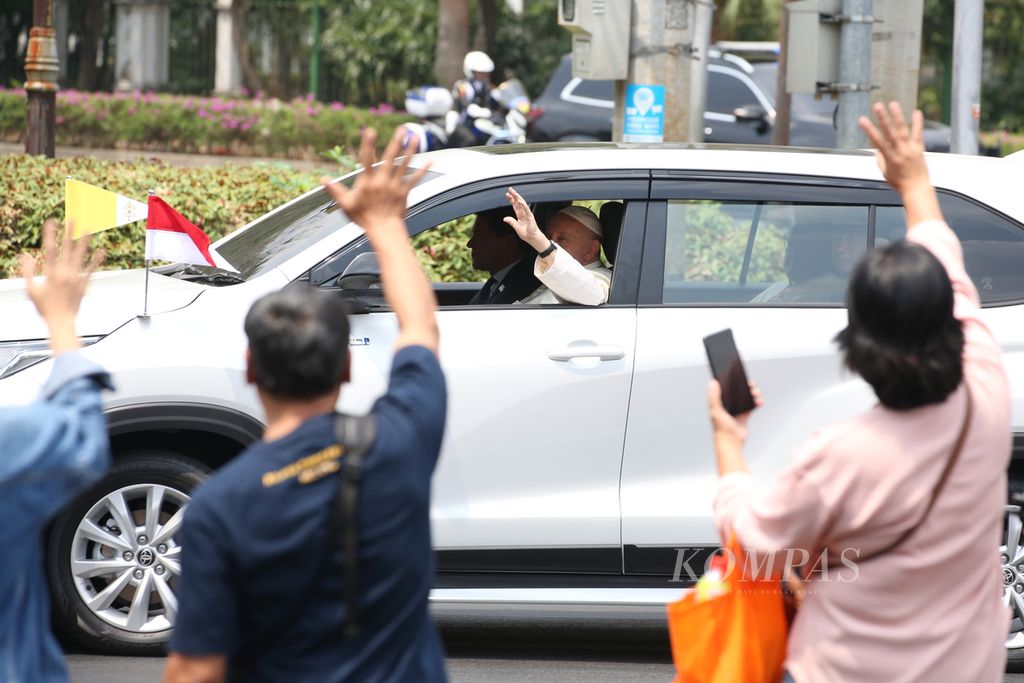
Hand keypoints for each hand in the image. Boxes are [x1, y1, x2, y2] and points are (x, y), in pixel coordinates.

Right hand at [19, 219, 104, 353]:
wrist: (61, 322)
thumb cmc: (44, 308)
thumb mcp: (30, 290)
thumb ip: (27, 272)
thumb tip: (25, 256)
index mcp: (50, 273)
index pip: (49, 249)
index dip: (50, 234)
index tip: (51, 221)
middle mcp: (64, 273)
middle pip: (67, 248)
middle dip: (69, 233)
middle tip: (73, 219)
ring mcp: (76, 278)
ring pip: (81, 256)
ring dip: (85, 242)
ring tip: (89, 229)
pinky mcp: (84, 285)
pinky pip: (91, 270)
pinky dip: (96, 260)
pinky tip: (101, 250)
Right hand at [320, 127, 429, 241]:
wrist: (383, 230)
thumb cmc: (363, 217)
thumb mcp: (346, 204)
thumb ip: (335, 190)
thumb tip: (321, 180)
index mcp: (367, 181)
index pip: (367, 159)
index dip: (368, 144)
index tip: (370, 131)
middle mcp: (382, 181)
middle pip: (390, 157)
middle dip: (396, 142)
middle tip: (402, 128)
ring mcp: (395, 186)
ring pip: (404, 164)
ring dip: (410, 150)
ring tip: (415, 137)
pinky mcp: (404, 192)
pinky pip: (414, 179)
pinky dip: (422, 170)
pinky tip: (430, 160)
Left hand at [504, 187, 547, 251]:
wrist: (532, 238)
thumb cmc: (526, 233)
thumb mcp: (516, 227)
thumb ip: (511, 222)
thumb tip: (505, 218)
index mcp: (520, 215)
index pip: (515, 205)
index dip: (511, 200)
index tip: (507, 194)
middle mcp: (524, 213)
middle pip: (518, 202)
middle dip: (514, 195)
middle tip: (510, 189)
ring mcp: (527, 214)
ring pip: (522, 204)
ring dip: (518, 197)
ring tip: (514, 192)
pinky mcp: (530, 216)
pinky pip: (526, 209)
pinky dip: (523, 205)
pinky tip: (519, 200)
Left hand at [707, 379, 762, 446]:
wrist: (731, 442)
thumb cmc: (721, 428)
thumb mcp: (715, 410)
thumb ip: (714, 396)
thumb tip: (712, 382)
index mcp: (719, 402)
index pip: (724, 387)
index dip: (730, 379)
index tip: (736, 372)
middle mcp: (727, 405)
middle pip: (737, 390)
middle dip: (744, 386)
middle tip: (750, 383)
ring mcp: (736, 409)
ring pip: (745, 397)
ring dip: (752, 393)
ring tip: (756, 393)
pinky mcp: (744, 415)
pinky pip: (752, 406)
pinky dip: (757, 402)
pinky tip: (759, 401)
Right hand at [858, 102, 929, 194]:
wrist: (916, 188)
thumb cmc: (900, 183)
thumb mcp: (885, 173)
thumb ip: (881, 159)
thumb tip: (878, 149)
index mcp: (889, 158)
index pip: (876, 141)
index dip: (868, 130)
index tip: (861, 120)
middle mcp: (900, 151)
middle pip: (890, 132)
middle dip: (882, 118)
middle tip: (877, 106)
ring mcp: (910, 148)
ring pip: (903, 130)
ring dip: (897, 116)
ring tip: (893, 104)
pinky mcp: (919, 148)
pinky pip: (918, 133)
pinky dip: (917, 122)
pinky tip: (916, 112)